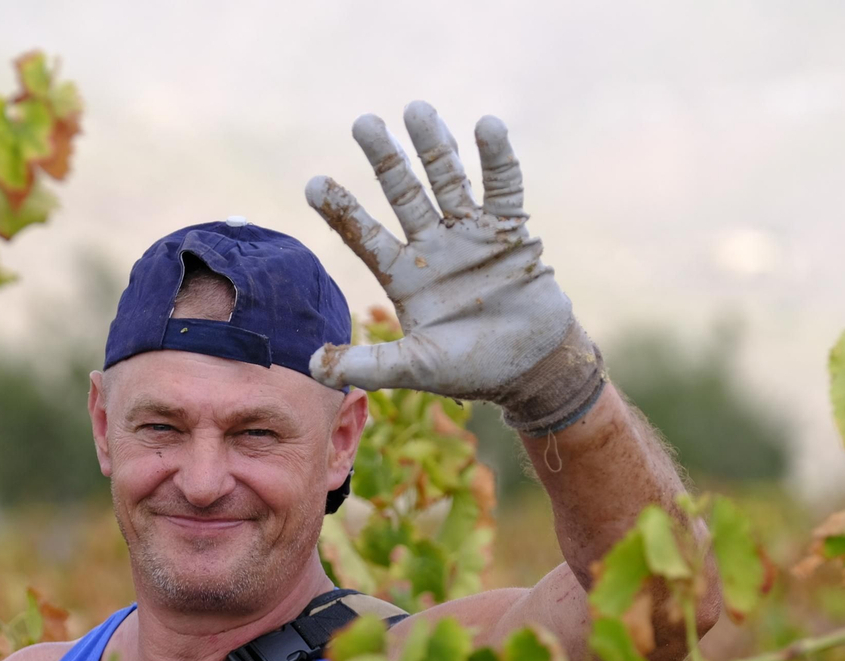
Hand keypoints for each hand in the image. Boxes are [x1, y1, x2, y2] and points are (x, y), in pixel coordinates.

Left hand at [306, 101, 604, 434]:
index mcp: (405, 276)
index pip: (365, 236)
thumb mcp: (415, 368)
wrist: (532, 368)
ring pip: (448, 180)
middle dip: (385, 159)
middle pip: (403, 194)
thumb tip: (313, 366)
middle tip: (363, 123)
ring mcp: (471, 235)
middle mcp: (433, 247)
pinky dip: (497, 159)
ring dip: (434, 147)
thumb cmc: (471, 368)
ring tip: (416, 108)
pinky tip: (487, 125)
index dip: (342, 211)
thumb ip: (368, 365)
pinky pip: (503, 189)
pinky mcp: (510, 232)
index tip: (313, 184)